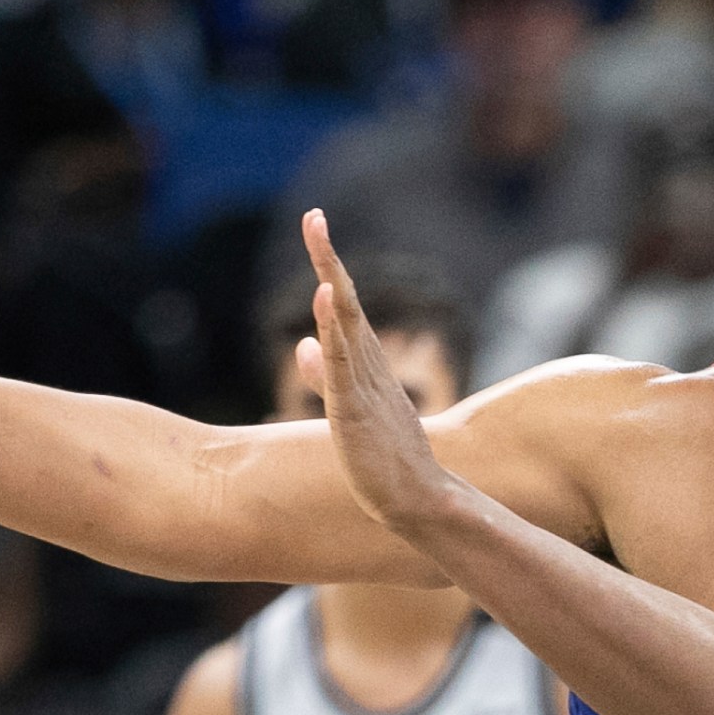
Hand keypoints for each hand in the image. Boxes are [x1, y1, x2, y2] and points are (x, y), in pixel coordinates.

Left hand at [296, 209, 463, 531]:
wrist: (412, 498)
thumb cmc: (382, 457)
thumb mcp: (345, 407)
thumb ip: (323, 375)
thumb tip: (300, 346)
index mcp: (363, 361)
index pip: (342, 304)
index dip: (328, 266)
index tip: (315, 225)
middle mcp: (366, 363)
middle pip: (344, 299)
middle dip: (327, 257)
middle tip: (313, 216)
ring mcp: (361, 382)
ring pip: (345, 320)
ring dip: (331, 276)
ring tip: (317, 236)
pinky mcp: (353, 407)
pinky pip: (342, 361)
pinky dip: (333, 326)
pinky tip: (326, 296)